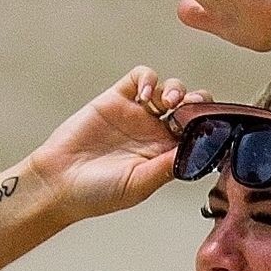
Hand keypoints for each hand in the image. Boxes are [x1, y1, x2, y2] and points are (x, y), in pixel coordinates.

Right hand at [26, 66, 213, 220]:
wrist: (60, 181)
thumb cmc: (100, 193)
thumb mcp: (139, 185)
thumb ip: (166, 168)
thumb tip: (195, 152)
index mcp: (166, 155)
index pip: (198, 135)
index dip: (208, 127)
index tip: (211, 127)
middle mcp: (156, 133)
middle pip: (190, 108)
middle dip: (198, 104)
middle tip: (192, 109)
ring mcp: (137, 114)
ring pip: (170, 90)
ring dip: (177, 91)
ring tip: (168, 103)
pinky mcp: (117, 98)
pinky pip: (141, 77)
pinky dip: (149, 79)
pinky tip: (145, 96)